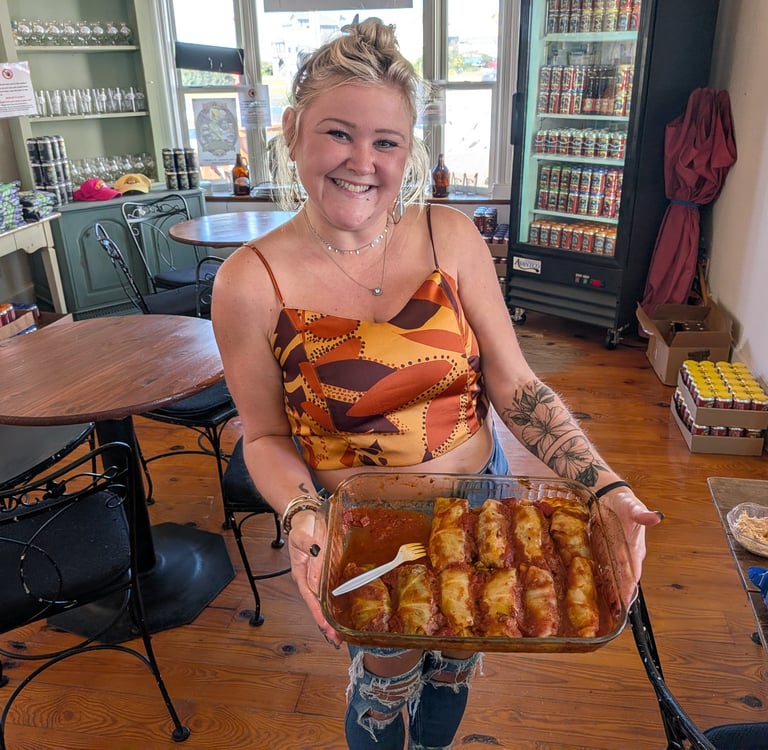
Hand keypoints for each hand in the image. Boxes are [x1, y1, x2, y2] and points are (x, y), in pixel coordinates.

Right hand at [286, 510, 341, 647]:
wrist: (305, 519)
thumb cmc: (301, 528)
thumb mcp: (301, 535)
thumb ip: (309, 544)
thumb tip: (317, 550)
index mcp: (302, 574)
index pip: (310, 598)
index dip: (318, 613)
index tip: (324, 626)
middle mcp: (310, 579)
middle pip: (318, 605)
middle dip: (326, 623)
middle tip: (336, 640)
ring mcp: (318, 577)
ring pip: (325, 602)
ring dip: (331, 618)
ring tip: (339, 636)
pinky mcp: (327, 573)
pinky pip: (332, 591)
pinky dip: (336, 605)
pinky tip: (344, 615)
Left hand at [599, 487, 662, 606]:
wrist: (611, 496)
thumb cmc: (624, 502)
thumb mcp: (632, 506)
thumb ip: (642, 514)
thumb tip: (656, 516)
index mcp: (635, 548)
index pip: (633, 571)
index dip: (629, 585)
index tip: (626, 600)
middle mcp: (627, 554)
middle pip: (624, 578)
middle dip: (620, 594)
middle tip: (616, 612)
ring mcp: (616, 554)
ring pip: (615, 576)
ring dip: (613, 591)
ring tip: (609, 608)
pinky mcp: (605, 551)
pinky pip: (605, 569)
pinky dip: (604, 581)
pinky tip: (600, 591)